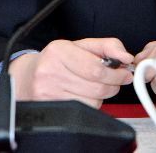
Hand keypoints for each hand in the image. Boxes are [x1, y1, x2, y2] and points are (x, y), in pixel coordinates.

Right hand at [8, 37, 133, 108]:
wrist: (28, 76)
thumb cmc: (59, 59)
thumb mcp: (82, 45)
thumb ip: (108, 46)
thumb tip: (126, 57)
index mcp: (59, 51)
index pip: (96, 68)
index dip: (116, 74)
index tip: (126, 73)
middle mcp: (50, 71)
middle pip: (96, 87)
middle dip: (113, 85)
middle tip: (117, 80)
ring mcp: (48, 92)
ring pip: (92, 101)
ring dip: (101, 96)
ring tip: (95, 86)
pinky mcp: (50, 107)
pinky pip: (83, 110)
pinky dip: (90, 104)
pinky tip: (84, 94)